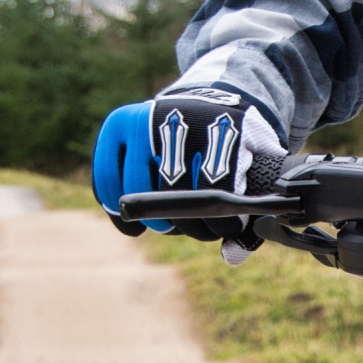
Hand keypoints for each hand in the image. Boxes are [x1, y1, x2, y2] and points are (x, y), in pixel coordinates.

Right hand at [91, 87, 286, 256]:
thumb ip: (248, 216)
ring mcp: (143, 118)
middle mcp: (178, 118)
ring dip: (155, 220)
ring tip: (170, 225)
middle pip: (175, 190)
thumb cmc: (234, 151)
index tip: (224, 231)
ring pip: (138, 187)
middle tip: (197, 230)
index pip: (216, 186)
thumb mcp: (255, 174)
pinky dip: (117, 209)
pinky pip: (107, 176)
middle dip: (188, 224)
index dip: (219, 220)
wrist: (208, 107)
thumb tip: (231, 256)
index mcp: (221, 127)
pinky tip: (134, 227)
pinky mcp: (117, 123)